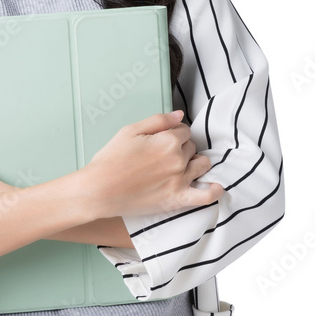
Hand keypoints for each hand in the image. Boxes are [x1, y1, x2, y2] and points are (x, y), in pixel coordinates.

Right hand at [79, 110, 223, 218]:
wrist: (98, 191)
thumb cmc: (110, 160)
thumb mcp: (130, 131)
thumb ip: (158, 120)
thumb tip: (180, 115)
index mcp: (168, 140)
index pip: (184, 131)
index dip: (174, 133)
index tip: (162, 139)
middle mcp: (178, 160)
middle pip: (192, 147)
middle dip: (181, 147)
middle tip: (161, 154)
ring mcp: (179, 181)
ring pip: (202, 165)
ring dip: (195, 163)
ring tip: (179, 166)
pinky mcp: (177, 200)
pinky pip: (205, 196)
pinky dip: (213, 191)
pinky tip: (215, 187)